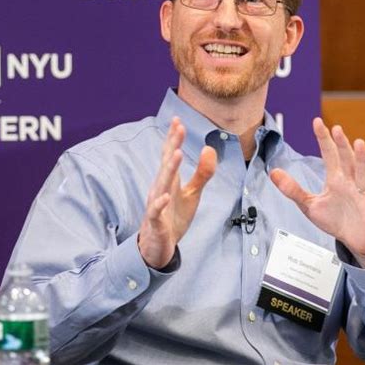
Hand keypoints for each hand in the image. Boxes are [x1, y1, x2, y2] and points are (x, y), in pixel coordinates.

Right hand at [138, 117, 216, 268]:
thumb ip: (202, 173)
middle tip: (178, 127)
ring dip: (169, 169)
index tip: (178, 119)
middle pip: (166, 163)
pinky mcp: (156, 221)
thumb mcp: (193, 193)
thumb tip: (209, 149)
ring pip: (162, 184)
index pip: (170, 154)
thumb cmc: (174, 215)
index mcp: (169, 179)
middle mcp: (161, 187)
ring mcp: (157, 204)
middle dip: (172, 145)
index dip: (173, 137)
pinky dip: (160, 204)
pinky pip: (156, 211)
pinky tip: (166, 196)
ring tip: (176, 153)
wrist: (158, 245)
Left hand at [270, 118, 364, 267]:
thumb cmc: (334, 219)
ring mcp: (363, 194)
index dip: (323, 138)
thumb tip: (273, 173)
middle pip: (346, 160)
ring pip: (363, 174)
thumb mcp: (309, 205)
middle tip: (336, 129)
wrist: (354, 240)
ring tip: (359, 143)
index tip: (317, 121)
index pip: (329, 154)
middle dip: (341, 144)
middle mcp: (350, 182)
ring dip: (362, 159)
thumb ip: (292, 189)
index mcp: (336, 179)